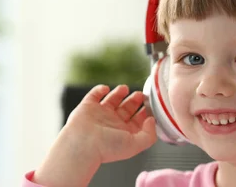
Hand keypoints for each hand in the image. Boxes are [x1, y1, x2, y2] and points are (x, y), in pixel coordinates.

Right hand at [32, 85, 156, 186]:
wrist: (83, 144)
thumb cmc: (107, 147)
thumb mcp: (136, 144)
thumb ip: (149, 135)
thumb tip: (152, 121)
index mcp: (124, 133)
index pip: (137, 121)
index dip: (145, 112)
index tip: (151, 105)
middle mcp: (112, 123)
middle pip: (126, 109)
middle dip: (134, 100)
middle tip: (141, 94)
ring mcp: (100, 114)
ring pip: (112, 100)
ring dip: (119, 93)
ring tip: (124, 88)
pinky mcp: (88, 107)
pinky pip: (94, 95)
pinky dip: (100, 90)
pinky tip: (106, 89)